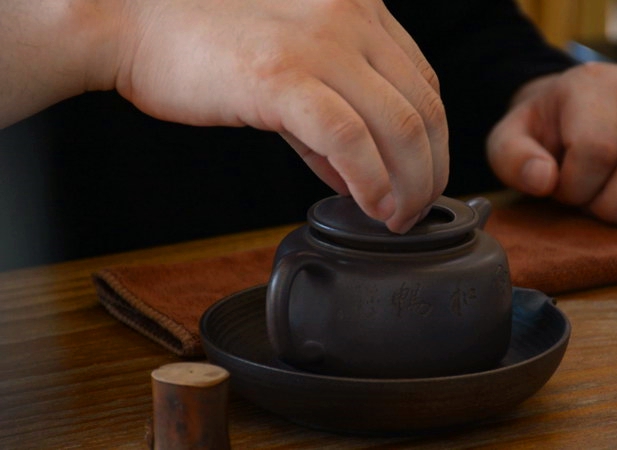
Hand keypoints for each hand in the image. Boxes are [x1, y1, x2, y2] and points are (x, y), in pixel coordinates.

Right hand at [108, 0, 447, 232]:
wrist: (133, 24)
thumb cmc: (207, 48)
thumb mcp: (289, 71)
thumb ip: (332, 117)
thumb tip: (360, 177)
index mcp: (358, 9)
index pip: (424, 84)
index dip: (432, 142)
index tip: (420, 180)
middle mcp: (350, 17)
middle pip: (425, 109)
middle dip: (429, 171)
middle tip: (416, 210)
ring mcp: (319, 43)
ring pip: (401, 126)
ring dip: (409, 184)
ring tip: (397, 218)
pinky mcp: (282, 75)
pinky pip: (350, 138)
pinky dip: (371, 181)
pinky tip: (371, 207)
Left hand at [487, 62, 616, 222]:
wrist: (573, 111)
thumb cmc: (542, 131)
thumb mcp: (509, 139)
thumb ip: (513, 159)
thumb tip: (544, 180)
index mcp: (593, 86)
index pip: (597, 148)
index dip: (576, 185)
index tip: (561, 188)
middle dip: (610, 203)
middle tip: (590, 201)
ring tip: (615, 200)